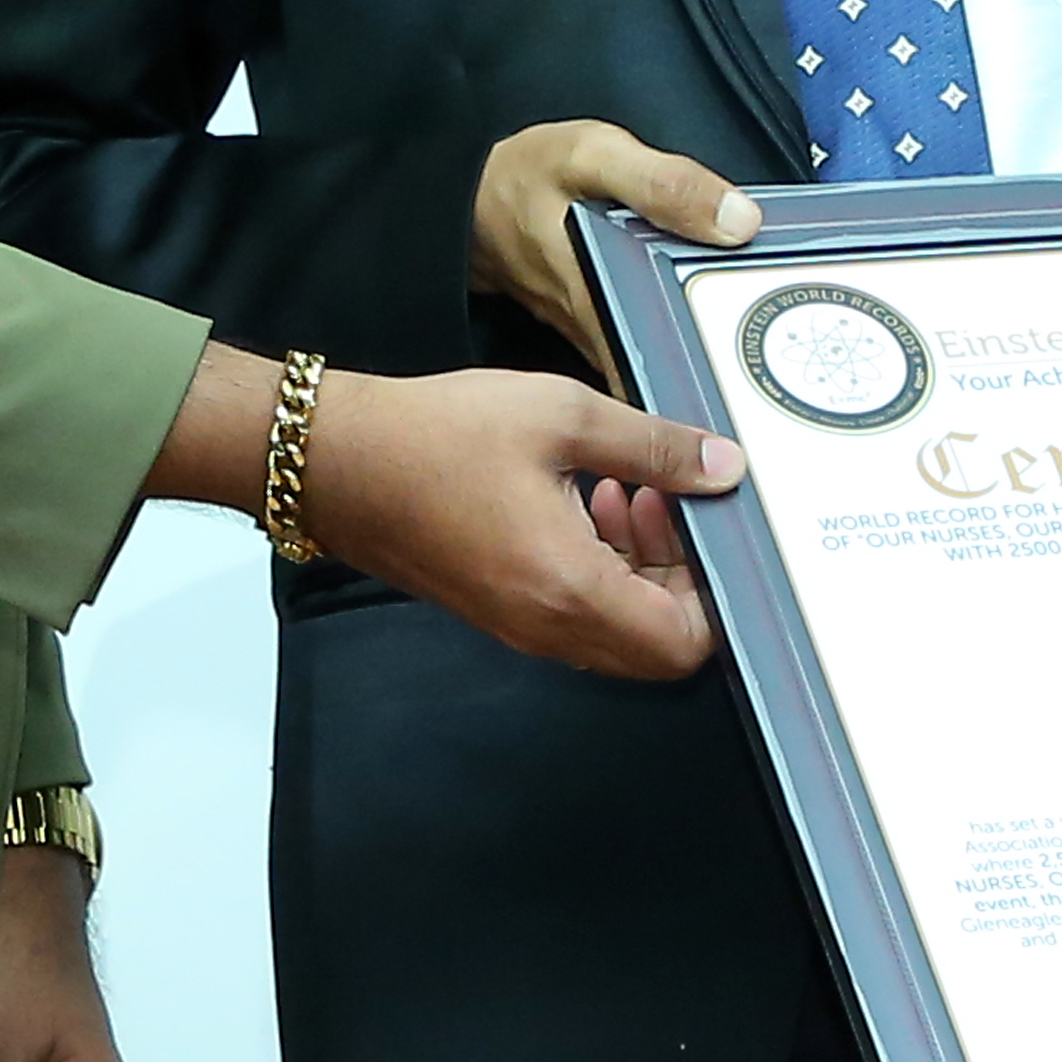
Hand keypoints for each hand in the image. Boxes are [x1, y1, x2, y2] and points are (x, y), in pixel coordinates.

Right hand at [147, 344, 741, 679]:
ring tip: (627, 487)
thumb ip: (656, 446)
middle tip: (667, 497)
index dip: (716, 594)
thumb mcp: (563, 415)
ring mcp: (520, 626)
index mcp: (572, 588)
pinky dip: (601, 571)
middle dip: (682, 575)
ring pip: (617, 632)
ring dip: (641, 569)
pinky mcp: (498, 611)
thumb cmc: (439, 437)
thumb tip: (725, 467)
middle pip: (657, 645)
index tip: (707, 524)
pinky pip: (576, 616)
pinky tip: (585, 499)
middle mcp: (549, 626)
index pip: (684, 643)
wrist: (336, 462)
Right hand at [470, 121, 758, 369]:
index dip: (721, 373)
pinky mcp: (591, 324)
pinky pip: (643, 341)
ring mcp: (593, 334)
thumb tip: (739, 222)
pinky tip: (711, 320)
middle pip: (674, 365)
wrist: (458, 199)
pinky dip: (676, 334)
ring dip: (703, 356)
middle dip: (727, 369)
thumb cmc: (523, 175)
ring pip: (658, 359)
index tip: (771, 374)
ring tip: (764, 352)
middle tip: (785, 366)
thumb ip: (665, 184)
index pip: (672, 358)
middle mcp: (599, 330)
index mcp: (603, 298)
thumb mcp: (594, 155)